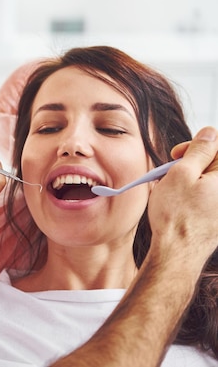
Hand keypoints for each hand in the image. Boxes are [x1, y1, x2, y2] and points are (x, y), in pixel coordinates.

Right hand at [147, 126, 217, 268]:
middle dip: (193, 162)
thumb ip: (199, 150)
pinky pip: (208, 197)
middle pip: (215, 164)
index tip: (178, 154)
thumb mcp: (182, 173)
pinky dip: (194, 194)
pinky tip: (179, 202)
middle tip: (173, 170)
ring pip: (210, 180)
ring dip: (191, 179)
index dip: (197, 146)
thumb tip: (210, 133)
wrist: (178, 252)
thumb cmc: (177, 215)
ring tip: (172, 189)